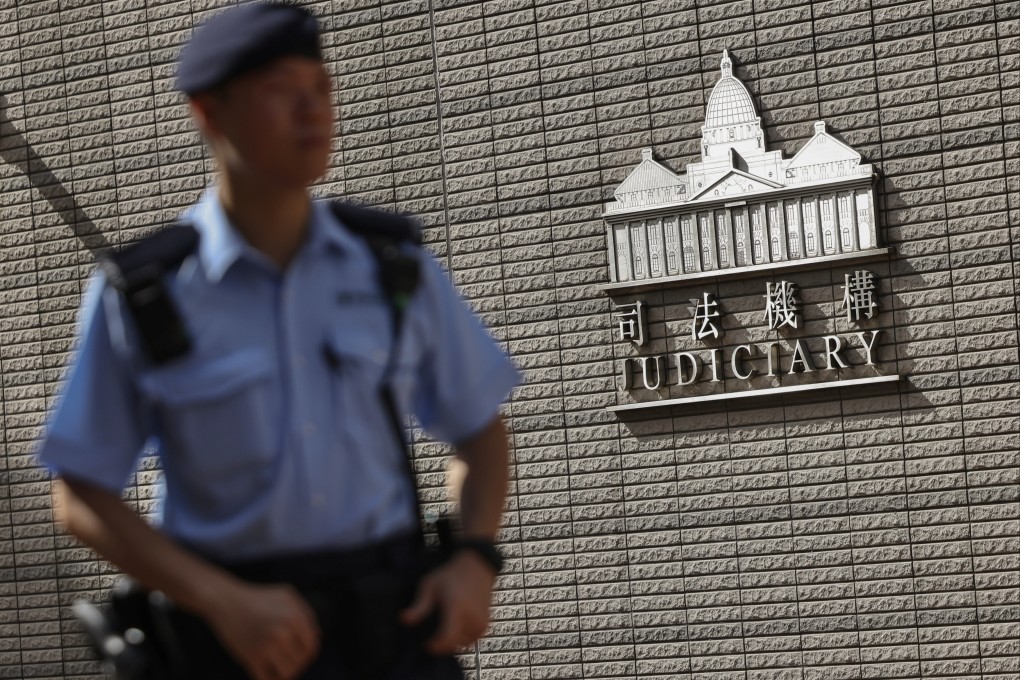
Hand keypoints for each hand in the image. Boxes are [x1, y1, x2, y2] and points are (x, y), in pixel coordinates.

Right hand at [204, 579, 320, 679]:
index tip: (299, 655)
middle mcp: (284, 631)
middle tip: (284, 660)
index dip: (308, 654)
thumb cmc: (257, 598)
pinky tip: (265, 671)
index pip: (312, 646)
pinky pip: (267, 679)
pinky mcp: (251, 657)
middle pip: (301, 661)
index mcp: (295, 616)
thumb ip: (305, 614)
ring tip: (276, 667)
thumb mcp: (286, 596)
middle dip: (296, 663)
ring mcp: (267, 645)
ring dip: (283, 673)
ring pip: (287, 673)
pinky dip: (270, 679)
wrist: (225, 601)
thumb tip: (319, 636)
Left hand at [400, 549, 496, 654]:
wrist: (476, 567)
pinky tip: (456, 624)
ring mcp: (481, 622)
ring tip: (445, 624)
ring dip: (453, 640)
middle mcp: (472, 617)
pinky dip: (463, 637)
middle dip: (442, 644)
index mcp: (457, 608)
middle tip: (432, 634)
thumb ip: (419, 606)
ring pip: (463, 644)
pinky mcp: (486, 625)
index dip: (436, 646)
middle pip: (454, 644)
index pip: (448, 638)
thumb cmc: (450, 576)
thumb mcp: (430, 586)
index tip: (426, 644)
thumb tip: (403, 620)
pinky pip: (472, 640)